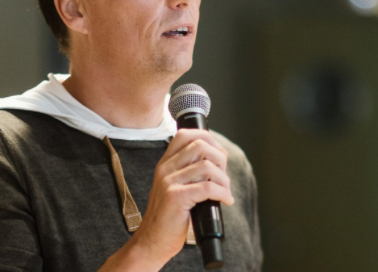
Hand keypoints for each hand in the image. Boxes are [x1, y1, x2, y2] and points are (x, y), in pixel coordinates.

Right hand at [136, 129, 233, 264]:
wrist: (151, 242)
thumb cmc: (168, 218)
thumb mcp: (174, 188)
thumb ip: (189, 172)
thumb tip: (219, 158)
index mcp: (165, 164)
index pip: (185, 135)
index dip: (207, 138)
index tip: (219, 154)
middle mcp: (165, 168)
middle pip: (200, 145)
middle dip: (220, 158)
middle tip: (224, 176)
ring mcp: (169, 182)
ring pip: (207, 166)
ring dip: (224, 179)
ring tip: (225, 191)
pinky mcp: (176, 197)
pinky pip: (208, 187)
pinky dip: (223, 193)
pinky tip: (225, 200)